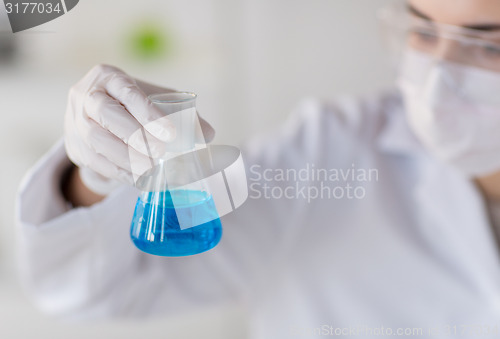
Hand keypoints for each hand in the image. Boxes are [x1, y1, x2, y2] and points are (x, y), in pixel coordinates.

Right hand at [64, 64, 214, 194]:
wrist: (91, 115)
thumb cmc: (130, 105)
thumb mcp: (153, 100)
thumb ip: (181, 113)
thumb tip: (210, 134)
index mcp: (108, 76)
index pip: (128, 92)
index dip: (149, 113)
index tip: (170, 134)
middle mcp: (86, 95)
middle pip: (106, 114)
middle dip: (134, 135)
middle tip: (160, 153)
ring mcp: (74, 120)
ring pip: (96, 139)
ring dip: (126, 157)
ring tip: (151, 169)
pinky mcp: (73, 145)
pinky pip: (94, 160)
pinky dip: (118, 171)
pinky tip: (138, 178)